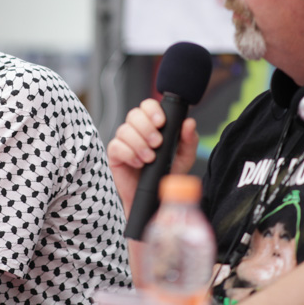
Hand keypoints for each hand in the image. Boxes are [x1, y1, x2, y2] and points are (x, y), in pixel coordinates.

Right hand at [107, 98, 198, 214]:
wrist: (156, 199)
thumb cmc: (168, 175)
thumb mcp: (185, 157)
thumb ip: (189, 140)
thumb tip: (189, 123)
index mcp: (153, 126)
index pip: (148, 106)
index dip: (152, 109)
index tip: (161, 122)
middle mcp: (137, 131)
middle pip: (134, 114)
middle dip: (147, 128)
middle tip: (157, 143)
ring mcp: (124, 142)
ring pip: (124, 130)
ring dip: (139, 143)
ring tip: (150, 158)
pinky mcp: (115, 156)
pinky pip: (116, 146)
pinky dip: (129, 154)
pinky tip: (139, 163)